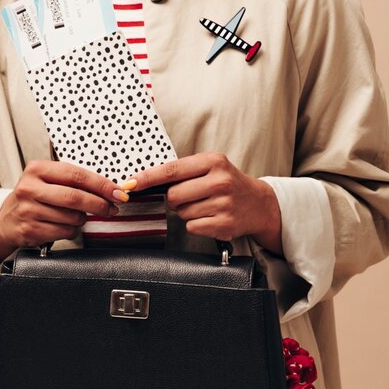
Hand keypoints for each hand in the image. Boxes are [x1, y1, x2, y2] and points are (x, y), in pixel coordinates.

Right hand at [0, 160, 127, 256]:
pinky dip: (71, 231)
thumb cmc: (34, 198)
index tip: (118, 192)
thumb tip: (110, 190)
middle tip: (112, 209)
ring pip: (72, 217)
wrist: (5, 220)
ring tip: (76, 216)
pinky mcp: (30, 230)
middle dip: (99, 204)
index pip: (76, 175)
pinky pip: (65, 232)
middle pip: (75, 197)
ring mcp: (28, 210)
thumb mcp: (47, 180)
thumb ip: (73, 181)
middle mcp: (30, 188)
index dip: (101, 185)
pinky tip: (63, 225)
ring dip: (82, 220)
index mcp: (37, 169)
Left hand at [118, 152, 282, 254]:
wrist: (259, 204)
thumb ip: (184, 171)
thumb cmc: (228, 184)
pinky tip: (210, 218)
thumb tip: (145, 180)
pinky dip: (196, 225)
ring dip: (188, 212)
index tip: (129, 184)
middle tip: (193, 196)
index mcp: (213, 161)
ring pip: (182, 213)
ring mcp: (223, 204)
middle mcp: (220, 181)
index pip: (172, 170)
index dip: (147, 178)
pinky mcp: (224, 223)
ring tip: (206, 207)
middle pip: (174, 195)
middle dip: (176, 199)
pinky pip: (192, 226)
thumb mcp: (211, 167)